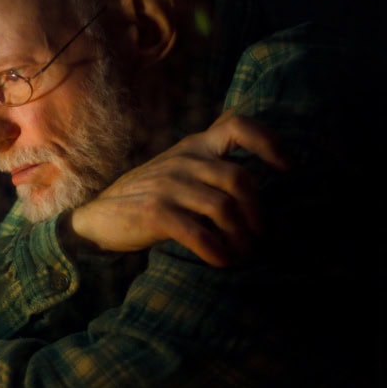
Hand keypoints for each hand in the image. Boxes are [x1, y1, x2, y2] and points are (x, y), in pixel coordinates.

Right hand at [69, 109, 287, 266]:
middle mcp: (183, 160)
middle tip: (261, 236)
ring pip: (225, 209)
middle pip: (241, 180)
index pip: (237, 125)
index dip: (269, 142)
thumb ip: (209, 166)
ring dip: (242, 238)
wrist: (98, 218)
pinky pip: (200, 234)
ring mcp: (168, 185)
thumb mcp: (177, 170)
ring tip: (244, 254)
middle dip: (259, 214)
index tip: (288, 168)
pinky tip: (222, 262)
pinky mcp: (155, 212)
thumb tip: (262, 188)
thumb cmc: (148, 197)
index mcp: (193, 146)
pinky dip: (218, 252)